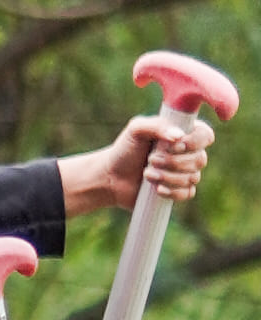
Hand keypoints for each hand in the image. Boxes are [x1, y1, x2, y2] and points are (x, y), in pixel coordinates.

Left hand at [60, 103, 218, 217]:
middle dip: (174, 162)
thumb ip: (157, 126)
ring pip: (193, 178)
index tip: (174, 145)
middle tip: (150, 160)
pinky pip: (188, 193)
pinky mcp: (180, 190)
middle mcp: (189, 152)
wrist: (112, 177)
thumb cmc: (125, 150)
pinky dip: (173, 192)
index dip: (194, 142)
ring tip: (147, 174)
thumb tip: (178, 136)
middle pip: (201, 159)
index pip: (206, 135)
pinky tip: (157, 190)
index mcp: (183, 133)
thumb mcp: (136, 130)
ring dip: (168, 177)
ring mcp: (186, 173)